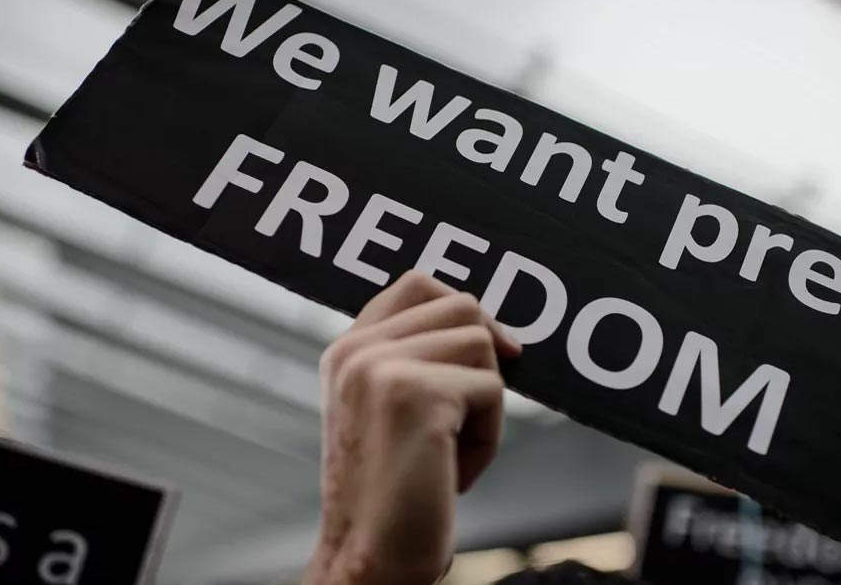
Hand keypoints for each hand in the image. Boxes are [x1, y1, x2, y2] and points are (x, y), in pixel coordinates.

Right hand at [305, 272, 522, 584]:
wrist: (369, 559)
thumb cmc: (391, 494)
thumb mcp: (390, 412)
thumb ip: (415, 359)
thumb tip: (488, 326)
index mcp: (346, 350)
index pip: (417, 283)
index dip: (465, 310)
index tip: (493, 352)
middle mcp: (356, 350)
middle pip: (462, 307)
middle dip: (482, 364)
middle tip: (462, 422)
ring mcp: (381, 367)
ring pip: (482, 345)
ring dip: (486, 406)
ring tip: (450, 452)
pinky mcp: (414, 394)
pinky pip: (493, 391)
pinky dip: (488, 439)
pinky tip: (453, 474)